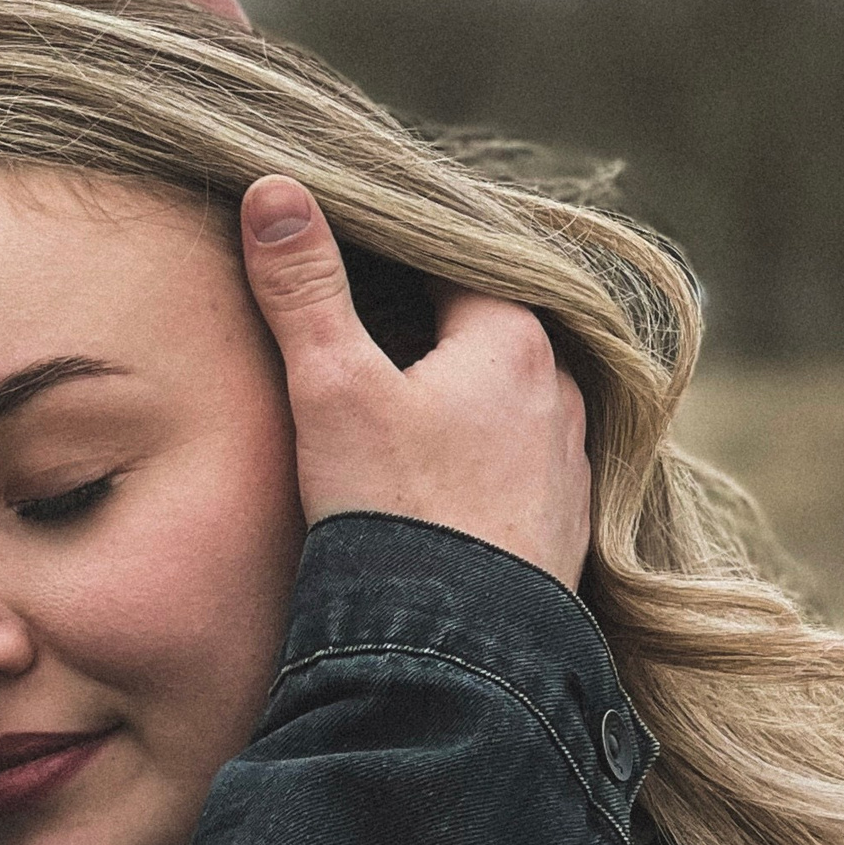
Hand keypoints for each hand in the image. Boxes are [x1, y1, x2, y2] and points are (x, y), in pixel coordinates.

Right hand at [239, 177, 592, 589]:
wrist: (452, 655)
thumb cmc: (394, 510)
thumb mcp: (332, 387)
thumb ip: (303, 288)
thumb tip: (273, 189)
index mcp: (513, 337)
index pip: (451, 262)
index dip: (394, 256)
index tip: (349, 257)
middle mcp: (560, 391)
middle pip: (484, 330)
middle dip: (430, 329)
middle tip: (369, 332)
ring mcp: (569, 464)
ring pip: (508, 400)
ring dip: (462, 397)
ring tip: (404, 411)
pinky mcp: (565, 528)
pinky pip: (521, 465)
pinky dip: (483, 459)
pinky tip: (442, 481)